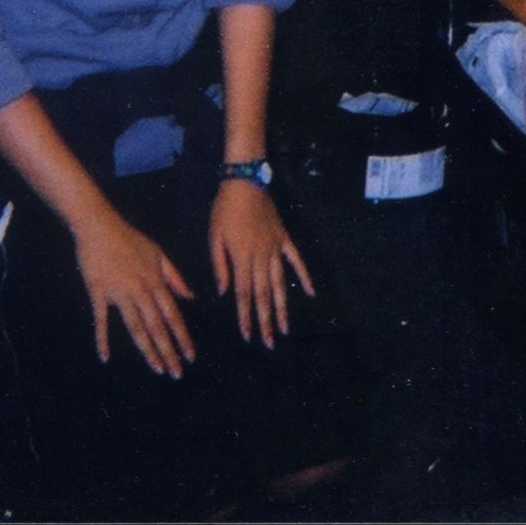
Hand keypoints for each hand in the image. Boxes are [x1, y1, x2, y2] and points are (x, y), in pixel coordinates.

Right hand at [72, 207, 197, 375]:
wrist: (99, 225)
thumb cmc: (129, 239)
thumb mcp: (157, 254)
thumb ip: (174, 277)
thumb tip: (191, 297)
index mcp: (155, 282)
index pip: (173, 315)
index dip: (182, 337)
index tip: (191, 356)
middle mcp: (141, 289)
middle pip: (158, 326)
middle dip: (169, 351)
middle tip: (176, 373)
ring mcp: (119, 292)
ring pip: (136, 327)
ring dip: (148, 350)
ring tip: (157, 369)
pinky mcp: (98, 292)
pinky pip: (101, 320)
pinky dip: (102, 339)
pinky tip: (105, 357)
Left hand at [209, 180, 312, 347]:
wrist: (244, 182)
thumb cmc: (224, 209)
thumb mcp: (214, 237)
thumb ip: (220, 266)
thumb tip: (224, 292)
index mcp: (242, 258)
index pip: (244, 294)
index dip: (246, 316)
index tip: (248, 335)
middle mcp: (261, 257)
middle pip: (263, 295)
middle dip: (266, 320)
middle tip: (269, 342)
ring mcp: (276, 248)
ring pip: (280, 283)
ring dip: (282, 307)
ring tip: (285, 327)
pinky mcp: (284, 239)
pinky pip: (297, 261)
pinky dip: (305, 277)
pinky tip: (311, 292)